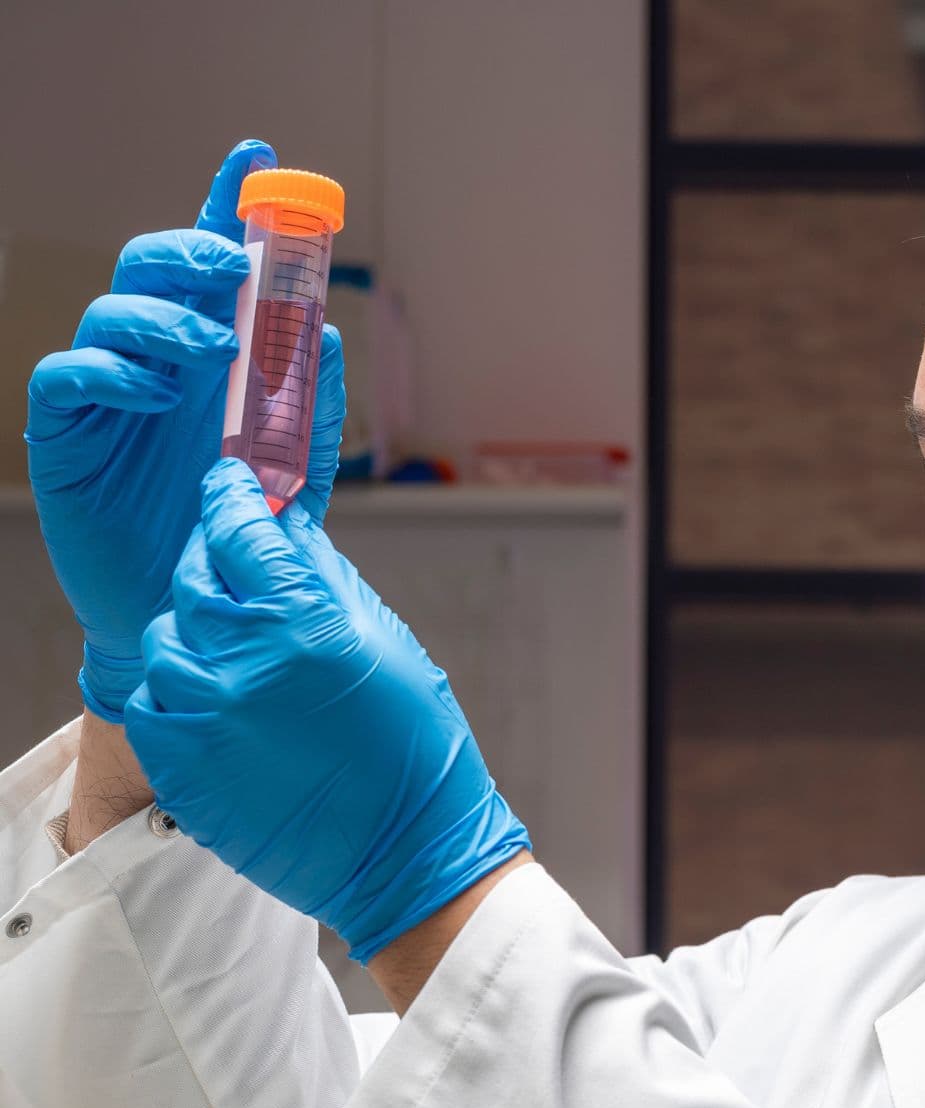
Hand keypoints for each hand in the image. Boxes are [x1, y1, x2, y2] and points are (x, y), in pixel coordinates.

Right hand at [26, 139, 345, 721]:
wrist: (184, 604)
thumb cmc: (234, 526)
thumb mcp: (293, 467)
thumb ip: (313, 404)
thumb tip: (329, 331)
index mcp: (210, 356)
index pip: (214, 268)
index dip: (227, 206)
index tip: (258, 158)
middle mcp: (156, 361)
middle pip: (151, 268)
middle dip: (190, 251)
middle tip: (232, 267)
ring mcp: (107, 393)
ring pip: (111, 312)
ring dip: (165, 317)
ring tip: (213, 350)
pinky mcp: (68, 435)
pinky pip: (71, 375)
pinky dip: (115, 371)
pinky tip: (158, 394)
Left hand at [124, 460, 530, 963]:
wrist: (405, 852)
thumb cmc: (414, 750)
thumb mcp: (389, 645)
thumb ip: (328, 580)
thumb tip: (289, 529)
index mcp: (306, 622)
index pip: (241, 527)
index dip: (233, 495)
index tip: (230, 483)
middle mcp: (245, 661)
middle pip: (195, 576)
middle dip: (213, 556)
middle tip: (231, 557)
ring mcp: (204, 715)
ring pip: (166, 638)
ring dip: (195, 628)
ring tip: (231, 643)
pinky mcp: (181, 765)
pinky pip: (153, 702)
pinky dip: (178, 688)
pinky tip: (216, 695)